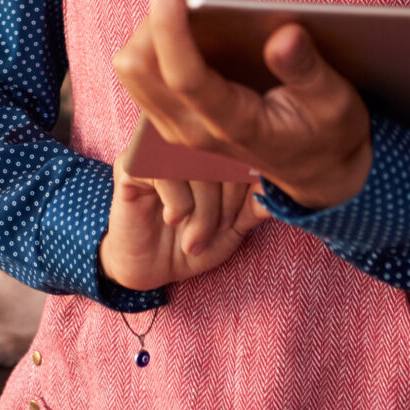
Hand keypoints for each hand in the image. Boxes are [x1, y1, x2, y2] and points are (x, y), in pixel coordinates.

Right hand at [99, 114, 268, 292]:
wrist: (150, 268)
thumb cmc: (193, 242)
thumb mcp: (233, 229)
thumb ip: (254, 206)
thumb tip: (278, 188)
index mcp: (213, 149)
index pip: (243, 148)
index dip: (247, 185)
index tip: (237, 220)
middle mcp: (185, 141)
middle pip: (221, 153)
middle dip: (226, 202)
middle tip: (220, 229)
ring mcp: (156, 149)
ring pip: (195, 164)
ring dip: (203, 209)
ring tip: (195, 238)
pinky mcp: (131, 163)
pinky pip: (164, 172)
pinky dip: (177, 204)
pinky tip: (171, 219)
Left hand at [113, 0, 374, 208]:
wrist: (316, 173)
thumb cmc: (326, 132)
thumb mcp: (333, 101)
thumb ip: (306, 69)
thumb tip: (284, 34)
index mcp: (234, 126)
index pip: (184, 75)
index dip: (169, 24)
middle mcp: (194, 132)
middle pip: (139, 68)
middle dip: (154, 22)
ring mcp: (178, 130)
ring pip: (132, 72)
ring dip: (149, 33)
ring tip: (186, 14)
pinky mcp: (172, 121)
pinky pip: (140, 77)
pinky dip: (152, 47)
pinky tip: (185, 33)